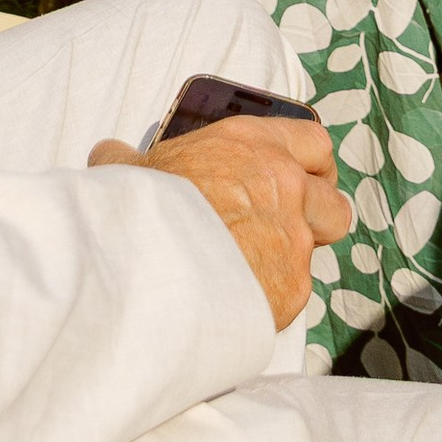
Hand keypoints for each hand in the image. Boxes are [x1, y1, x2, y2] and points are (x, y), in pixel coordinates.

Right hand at [89, 115, 350, 328]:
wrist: (152, 263)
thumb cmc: (145, 205)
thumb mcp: (134, 168)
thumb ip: (129, 158)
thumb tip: (107, 153)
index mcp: (253, 144)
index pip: (313, 142)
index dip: (312, 164)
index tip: (299, 176)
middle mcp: (284, 186)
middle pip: (333, 200)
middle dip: (318, 216)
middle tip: (289, 226)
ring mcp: (292, 238)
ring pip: (319, 248)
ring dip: (298, 255)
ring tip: (263, 266)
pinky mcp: (290, 287)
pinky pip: (293, 291)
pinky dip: (272, 295)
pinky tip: (241, 299)